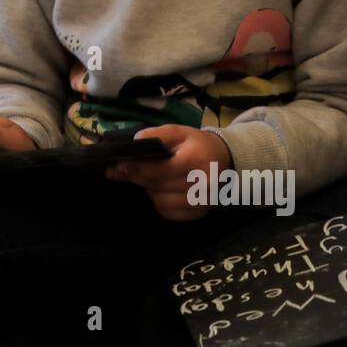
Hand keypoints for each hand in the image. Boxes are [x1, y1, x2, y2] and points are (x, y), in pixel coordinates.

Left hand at [107, 125, 232, 220]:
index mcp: (196, 161)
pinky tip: (162, 190)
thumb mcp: (180, 132)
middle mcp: (202, 185)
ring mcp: (202, 203)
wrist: (228, 160)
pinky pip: (168, 213)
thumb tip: (134, 142)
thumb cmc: (199, 145)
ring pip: (160, 202)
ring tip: (151, 179)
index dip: (137, 169)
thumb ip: (157, 134)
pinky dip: (160, 202)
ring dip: (150, 190)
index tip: (119, 165)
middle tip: (122, 171)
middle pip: (158, 186)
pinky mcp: (200, 213)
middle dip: (137, 178)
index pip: (160, 170)